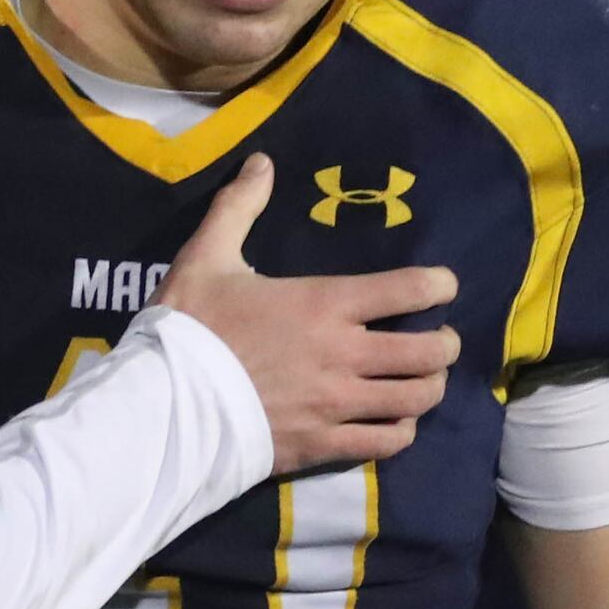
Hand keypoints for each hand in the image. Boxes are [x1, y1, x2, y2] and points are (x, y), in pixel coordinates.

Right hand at [158, 155, 460, 472]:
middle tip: (437, 340)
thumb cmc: (189, 328)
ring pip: (417, 399)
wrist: (164, 405)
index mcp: (324, 303)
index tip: (444, 286)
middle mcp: (344, 353)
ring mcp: (338, 404)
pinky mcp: (325, 446)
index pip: (410, 289)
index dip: (440, 285)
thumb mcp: (206, 256)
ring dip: (429, 387)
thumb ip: (238, 207)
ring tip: (422, 380)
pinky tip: (395, 422)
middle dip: (444, 343)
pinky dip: (401, 430)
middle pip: (429, 352)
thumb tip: (262, 163)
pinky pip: (387, 442)